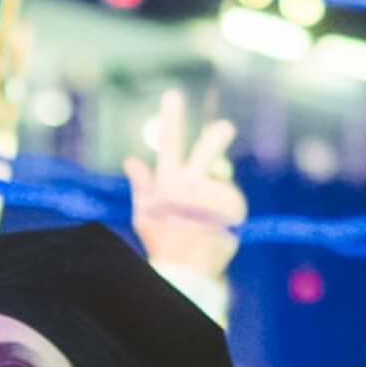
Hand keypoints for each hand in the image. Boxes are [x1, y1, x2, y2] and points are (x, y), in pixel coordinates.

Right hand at [125, 105, 244, 292]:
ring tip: (206, 217)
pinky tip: (218, 224)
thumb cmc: (163, 241)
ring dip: (217, 192)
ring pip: (221, 181)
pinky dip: (228, 209)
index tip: (173, 94)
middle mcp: (192, 189)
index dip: (171, 118)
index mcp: (169, 185)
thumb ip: (142, 184)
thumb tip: (131, 159)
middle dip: (215, 139)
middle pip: (205, 155)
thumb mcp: (146, 213)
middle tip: (226, 127)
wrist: (187, 272)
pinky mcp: (234, 210)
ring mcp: (214, 199)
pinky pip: (233, 199)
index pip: (170, 144)